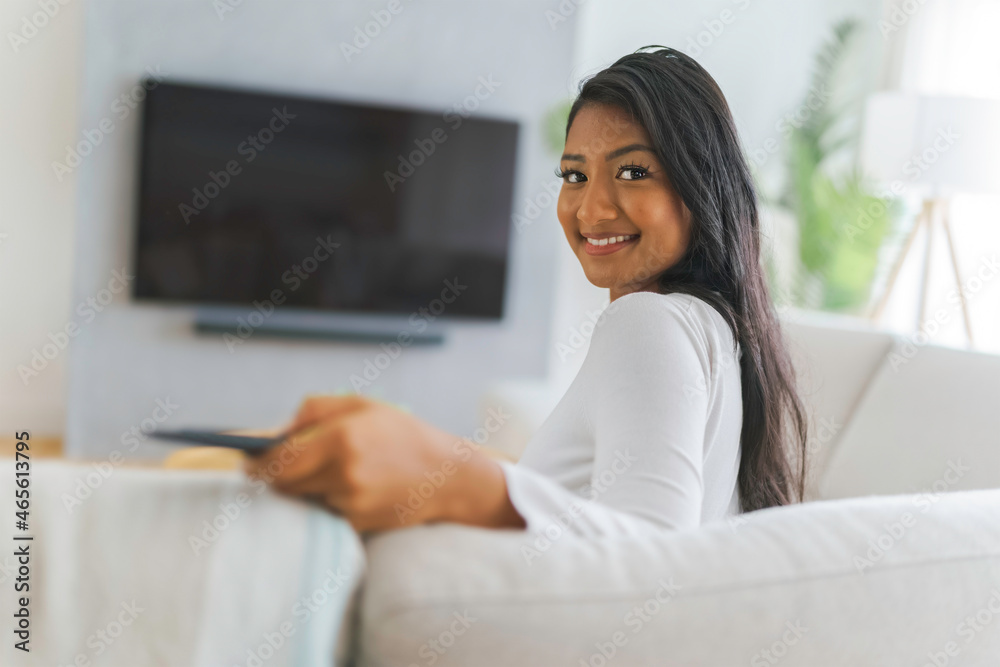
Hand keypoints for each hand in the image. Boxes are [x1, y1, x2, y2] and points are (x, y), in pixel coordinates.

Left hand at [242, 394, 524, 531]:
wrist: (447, 475)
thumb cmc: (403, 433)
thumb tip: (276, 432)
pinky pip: (326, 513)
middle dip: (277, 476)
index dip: (258, 464)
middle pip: (286, 484)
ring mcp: (351, 502)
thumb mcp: (361, 405)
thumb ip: (314, 410)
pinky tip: (349, 488)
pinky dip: (327, 502)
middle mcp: (344, 473)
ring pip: (305, 499)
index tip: (247, 462)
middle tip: (274, 467)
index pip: (280, 459)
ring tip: (327, 472)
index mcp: (341, 438)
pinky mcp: (358, 523)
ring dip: (304, 488)